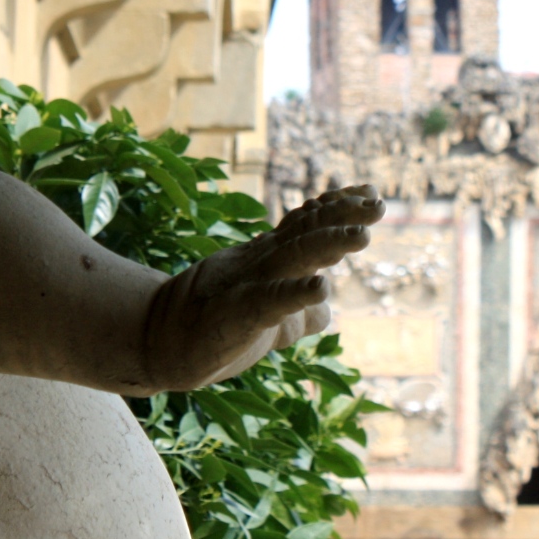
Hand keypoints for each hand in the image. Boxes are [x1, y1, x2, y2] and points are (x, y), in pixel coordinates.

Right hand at [136, 185, 383, 392]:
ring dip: (330, 244)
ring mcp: (248, 285)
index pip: (306, 225)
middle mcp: (260, 263)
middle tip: (378, 203)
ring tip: (363, 237)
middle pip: (307, 231)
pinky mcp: (238, 316)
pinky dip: (296, 294)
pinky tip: (322, 289)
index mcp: (267, 260)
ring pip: (294, 257)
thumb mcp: (267, 322)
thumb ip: (297, 313)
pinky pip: (270, 302)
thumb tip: (327, 309)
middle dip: (343, 215)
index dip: (337, 208)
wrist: (159, 344)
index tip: (369, 193)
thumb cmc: (214, 329)